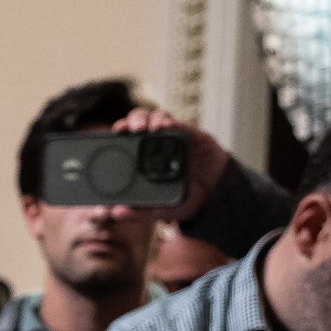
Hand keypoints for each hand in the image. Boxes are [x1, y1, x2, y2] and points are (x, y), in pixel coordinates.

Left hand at [112, 107, 230, 219]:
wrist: (216, 195)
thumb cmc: (184, 199)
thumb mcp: (160, 210)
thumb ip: (139, 211)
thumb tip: (116, 213)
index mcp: (142, 157)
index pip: (125, 139)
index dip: (119, 131)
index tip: (115, 133)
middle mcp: (155, 143)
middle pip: (139, 122)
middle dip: (132, 121)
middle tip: (130, 129)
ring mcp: (172, 138)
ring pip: (156, 117)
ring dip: (150, 119)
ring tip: (149, 128)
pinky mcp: (190, 135)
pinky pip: (179, 124)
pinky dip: (172, 123)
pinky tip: (167, 126)